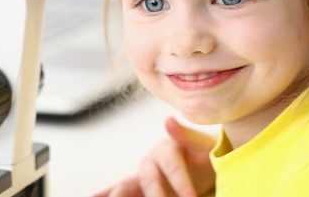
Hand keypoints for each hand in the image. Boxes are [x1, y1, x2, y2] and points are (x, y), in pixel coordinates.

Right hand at [91, 117, 215, 196]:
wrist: (202, 162)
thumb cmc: (204, 154)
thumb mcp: (202, 144)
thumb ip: (186, 134)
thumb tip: (167, 119)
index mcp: (166, 149)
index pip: (172, 167)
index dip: (181, 183)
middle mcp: (150, 161)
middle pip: (148, 179)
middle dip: (156, 194)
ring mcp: (142, 176)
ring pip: (126, 187)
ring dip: (119, 194)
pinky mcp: (138, 187)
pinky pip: (120, 191)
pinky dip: (105, 193)